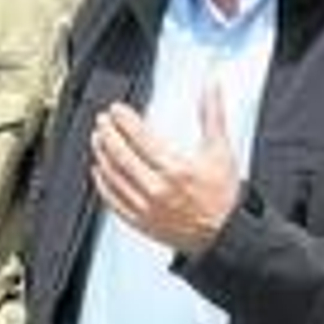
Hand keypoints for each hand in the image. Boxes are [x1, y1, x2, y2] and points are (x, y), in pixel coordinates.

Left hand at [90, 88, 239, 255]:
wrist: (225, 235)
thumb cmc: (223, 197)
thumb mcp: (221, 151)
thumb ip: (212, 115)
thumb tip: (211, 87)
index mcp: (175, 169)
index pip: (139, 137)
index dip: (123, 120)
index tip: (116, 110)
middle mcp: (157, 189)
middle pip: (120, 155)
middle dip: (107, 133)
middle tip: (102, 121)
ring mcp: (146, 207)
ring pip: (113, 177)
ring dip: (102, 155)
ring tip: (98, 139)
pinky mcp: (140, 222)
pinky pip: (113, 201)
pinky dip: (102, 184)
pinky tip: (99, 172)